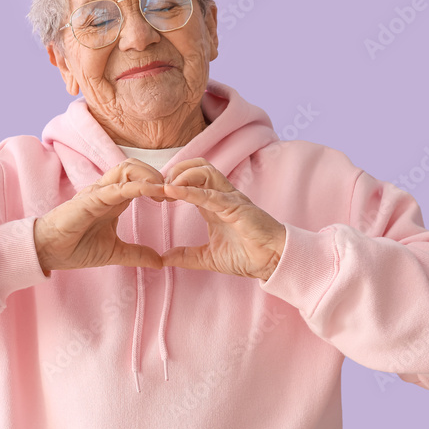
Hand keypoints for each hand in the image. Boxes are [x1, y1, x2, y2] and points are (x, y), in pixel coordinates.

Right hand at [34, 159, 167, 273]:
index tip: (175, 198)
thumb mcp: (114, 253)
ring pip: (127, 168)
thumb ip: (137, 254)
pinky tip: (152, 193)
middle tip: (172, 193)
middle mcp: (107, 190)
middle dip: (157, 174)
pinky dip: (137, 187)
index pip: (139, 178)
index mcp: (114, 199)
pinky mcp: (90, 199)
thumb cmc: (75, 248)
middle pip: (135, 166)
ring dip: (149, 176)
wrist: (48, 253)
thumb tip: (160, 262)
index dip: (159, 183)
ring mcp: (98, 192)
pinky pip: (116, 187)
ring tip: (164, 191)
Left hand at [160, 157, 285, 280]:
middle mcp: (222, 196)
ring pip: (205, 171)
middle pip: (198, 166)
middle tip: (159, 186)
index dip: (172, 181)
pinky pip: (210, 194)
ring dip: (182, 175)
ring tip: (165, 187)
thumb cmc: (248, 256)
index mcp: (214, 204)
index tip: (154, 193)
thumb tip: (164, 258)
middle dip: (176, 170)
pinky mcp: (236, 207)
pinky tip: (172, 191)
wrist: (274, 262)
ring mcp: (230, 199)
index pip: (192, 180)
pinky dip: (189, 191)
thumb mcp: (209, 257)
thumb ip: (187, 256)